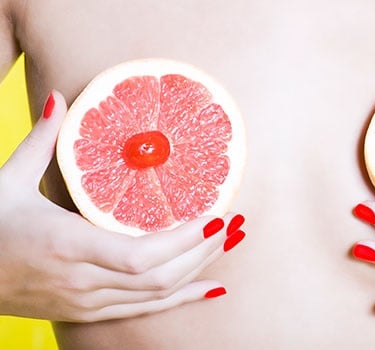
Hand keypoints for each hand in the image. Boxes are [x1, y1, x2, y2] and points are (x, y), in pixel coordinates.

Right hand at [0, 91, 246, 322]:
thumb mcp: (7, 181)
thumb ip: (40, 141)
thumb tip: (59, 97)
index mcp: (65, 244)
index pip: (139, 255)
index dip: (183, 241)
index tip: (217, 217)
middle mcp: (81, 280)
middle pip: (159, 276)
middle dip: (204, 250)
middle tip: (236, 223)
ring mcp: (86, 302)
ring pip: (157, 294)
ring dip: (200, 269)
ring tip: (231, 243)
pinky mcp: (89, 312)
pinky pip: (145, 309)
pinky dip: (182, 298)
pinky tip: (212, 288)